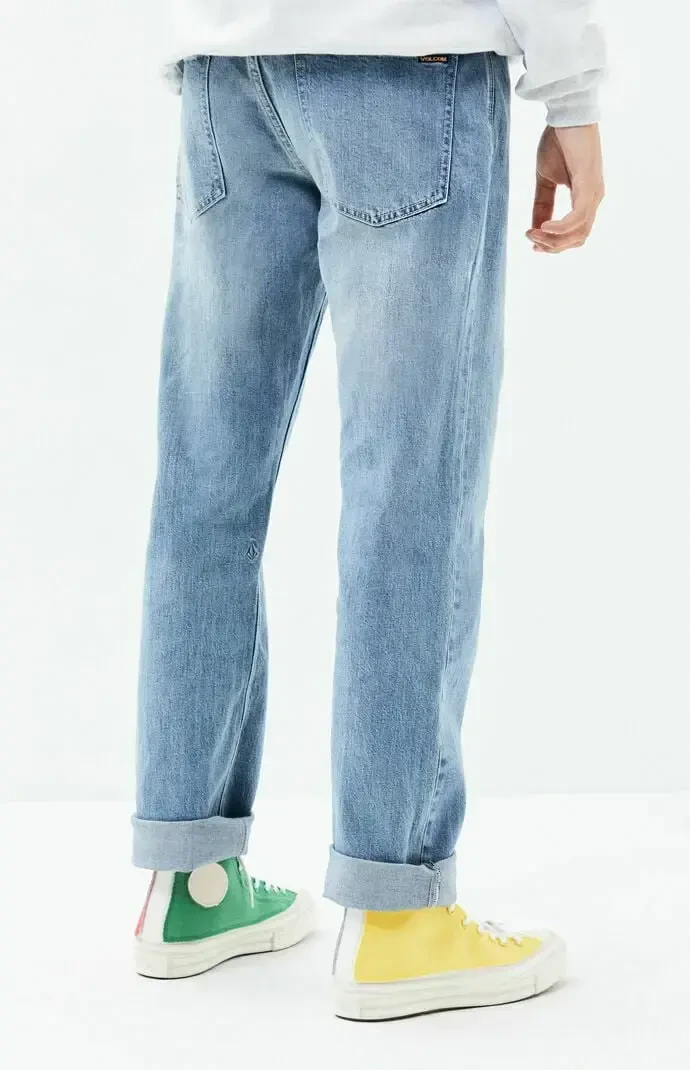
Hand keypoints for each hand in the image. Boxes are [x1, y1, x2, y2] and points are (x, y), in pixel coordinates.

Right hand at [527, 125, 604, 253]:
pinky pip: (578, 217)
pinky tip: (543, 227)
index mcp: (586, 198)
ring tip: (533, 233)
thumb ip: (542, 203)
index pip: (575, 234)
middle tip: (530, 239)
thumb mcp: (545, 179)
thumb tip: (535, 227)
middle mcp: (594, 199)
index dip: (554, 245)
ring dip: (553, 239)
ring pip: (579, 233)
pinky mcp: (588, 185)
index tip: (532, 242)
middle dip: (552, 246)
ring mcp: (594, 193)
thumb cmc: (558, 141)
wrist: (566, 112)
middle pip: (578, 239)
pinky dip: (561, 228)